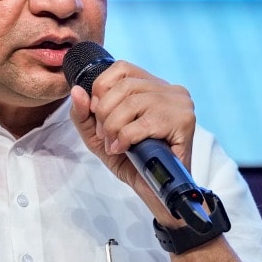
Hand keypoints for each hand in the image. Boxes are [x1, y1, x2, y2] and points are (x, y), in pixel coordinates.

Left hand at [69, 61, 195, 225]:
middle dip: (105, 114)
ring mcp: (180, 104)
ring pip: (131, 103)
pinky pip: (142, 123)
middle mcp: (171, 89)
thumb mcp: (100, 135)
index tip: (98, 115)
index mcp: (153, 86)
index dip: (102, 89)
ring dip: (114, 128)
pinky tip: (126, 149)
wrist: (158, 193)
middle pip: (124, 86)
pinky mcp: (184, 121)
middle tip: (107, 137)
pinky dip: (126, 138)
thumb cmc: (133, 162)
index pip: (121, 68)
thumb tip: (77, 90)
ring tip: (116, 145)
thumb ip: (84, 114)